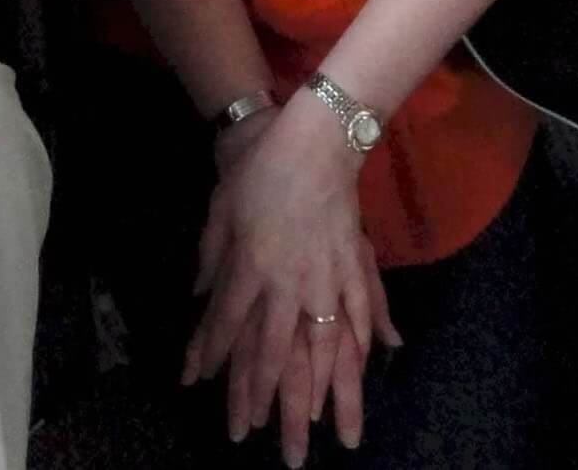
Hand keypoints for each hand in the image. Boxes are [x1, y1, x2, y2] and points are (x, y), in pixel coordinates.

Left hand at [185, 103, 400, 467]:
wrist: (310, 138)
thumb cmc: (256, 167)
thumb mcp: (218, 210)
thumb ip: (210, 258)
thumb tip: (199, 294)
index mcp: (251, 267)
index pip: (226, 326)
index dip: (214, 363)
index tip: (210, 399)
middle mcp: (289, 282)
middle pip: (277, 355)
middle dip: (272, 405)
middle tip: (276, 449)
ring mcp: (327, 276)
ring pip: (327, 348)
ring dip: (331, 395)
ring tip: (342, 436)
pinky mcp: (353, 262)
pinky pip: (363, 309)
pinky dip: (369, 338)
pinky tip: (378, 362)